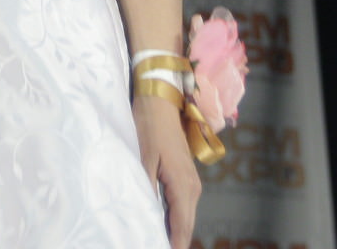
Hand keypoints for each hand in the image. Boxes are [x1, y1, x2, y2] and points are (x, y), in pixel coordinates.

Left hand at [134, 91, 200, 248]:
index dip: (175, 245)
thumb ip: (146, 190)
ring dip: (175, 232)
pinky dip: (175, 219)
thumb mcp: (143, 160)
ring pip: (185, 216)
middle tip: (155, 245)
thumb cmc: (149, 128)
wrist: (160, 102)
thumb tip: (145, 217)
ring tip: (158, 240)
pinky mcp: (186, 177)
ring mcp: (191, 182)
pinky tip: (161, 225)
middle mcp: (192, 187)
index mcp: (183, 186)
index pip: (181, 227)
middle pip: (186, 225)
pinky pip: (183, 206)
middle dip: (176, 242)